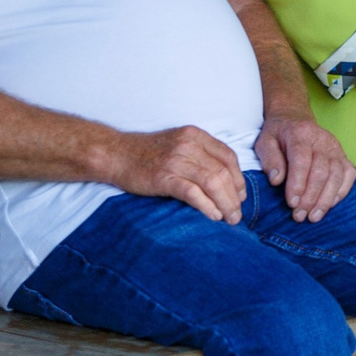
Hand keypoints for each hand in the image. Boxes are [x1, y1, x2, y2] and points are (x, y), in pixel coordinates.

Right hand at [107, 126, 245, 222]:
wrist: (116, 154)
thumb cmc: (148, 153)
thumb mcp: (178, 144)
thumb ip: (200, 155)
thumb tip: (226, 181)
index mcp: (195, 136)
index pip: (228, 157)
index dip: (239, 179)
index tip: (240, 196)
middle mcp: (188, 145)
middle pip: (223, 172)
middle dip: (234, 196)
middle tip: (237, 214)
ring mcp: (176, 160)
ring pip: (212, 183)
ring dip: (225, 204)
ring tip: (229, 219)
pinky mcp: (164, 177)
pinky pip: (193, 193)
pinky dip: (207, 206)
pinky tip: (213, 216)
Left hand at [257, 112, 355, 221]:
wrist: (295, 120)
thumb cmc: (278, 135)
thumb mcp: (265, 142)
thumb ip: (269, 159)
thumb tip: (277, 180)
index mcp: (301, 134)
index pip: (302, 161)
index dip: (297, 184)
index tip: (291, 204)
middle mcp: (322, 140)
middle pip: (321, 172)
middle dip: (310, 197)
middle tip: (299, 216)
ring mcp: (336, 148)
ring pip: (337, 176)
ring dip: (326, 200)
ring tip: (313, 216)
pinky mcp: (344, 156)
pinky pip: (349, 175)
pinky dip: (341, 192)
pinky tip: (329, 206)